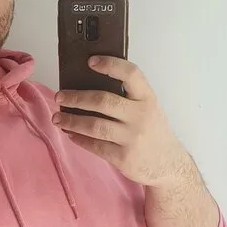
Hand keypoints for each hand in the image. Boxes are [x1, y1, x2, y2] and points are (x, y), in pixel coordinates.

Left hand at [53, 56, 189, 187]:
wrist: (169, 165)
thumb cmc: (153, 132)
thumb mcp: (149, 108)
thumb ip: (129, 96)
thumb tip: (91, 83)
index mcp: (147, 98)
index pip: (130, 74)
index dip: (110, 65)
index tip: (91, 61)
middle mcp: (140, 116)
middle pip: (103, 101)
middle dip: (77, 98)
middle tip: (60, 96)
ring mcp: (132, 138)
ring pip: (94, 126)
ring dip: (71, 121)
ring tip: (58, 118)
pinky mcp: (123, 158)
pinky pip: (95, 146)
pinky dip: (79, 139)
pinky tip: (70, 133)